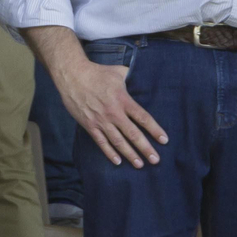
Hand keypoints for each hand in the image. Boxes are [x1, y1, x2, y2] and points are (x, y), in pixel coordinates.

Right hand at [51, 57, 167, 167]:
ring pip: (118, 141)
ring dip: (130, 154)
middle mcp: (114, 113)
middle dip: (145, 148)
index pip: (143, 118)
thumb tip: (141, 76)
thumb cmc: (97, 72)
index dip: (154, 130)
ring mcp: (101, 121)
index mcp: (123, 100)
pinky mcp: (89, 125)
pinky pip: (101, 142)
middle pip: (133, 134)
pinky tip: (118, 161)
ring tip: (139, 164)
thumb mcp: (118, 72)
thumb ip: (131, 77)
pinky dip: (109, 153)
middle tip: (155, 160)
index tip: (164, 140)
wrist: (72, 76)